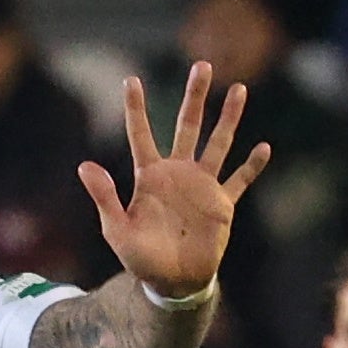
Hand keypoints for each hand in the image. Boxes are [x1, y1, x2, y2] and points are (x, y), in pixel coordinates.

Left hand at [78, 63, 268, 303]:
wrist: (172, 282)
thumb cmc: (140, 258)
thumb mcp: (116, 229)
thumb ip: (104, 197)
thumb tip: (84, 165)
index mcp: (150, 176)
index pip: (141, 134)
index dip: (136, 108)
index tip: (132, 80)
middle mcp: (178, 173)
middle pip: (188, 126)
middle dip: (196, 97)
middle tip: (202, 65)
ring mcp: (202, 186)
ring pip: (218, 143)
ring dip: (229, 118)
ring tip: (239, 88)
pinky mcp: (222, 204)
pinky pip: (239, 180)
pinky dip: (251, 166)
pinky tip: (263, 148)